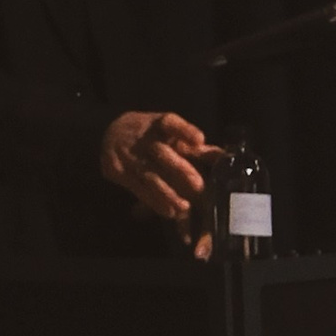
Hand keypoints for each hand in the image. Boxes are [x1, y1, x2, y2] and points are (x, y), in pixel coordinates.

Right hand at [101, 109, 210, 224]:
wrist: (109, 133)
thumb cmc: (151, 136)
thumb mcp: (171, 135)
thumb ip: (197, 148)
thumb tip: (226, 157)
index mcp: (158, 124)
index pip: (171, 123)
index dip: (185, 130)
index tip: (199, 140)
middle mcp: (142, 138)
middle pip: (161, 153)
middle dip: (180, 170)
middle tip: (198, 186)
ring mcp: (128, 155)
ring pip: (149, 175)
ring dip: (167, 193)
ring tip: (185, 207)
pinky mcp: (117, 170)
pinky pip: (138, 188)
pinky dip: (154, 201)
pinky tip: (169, 211)